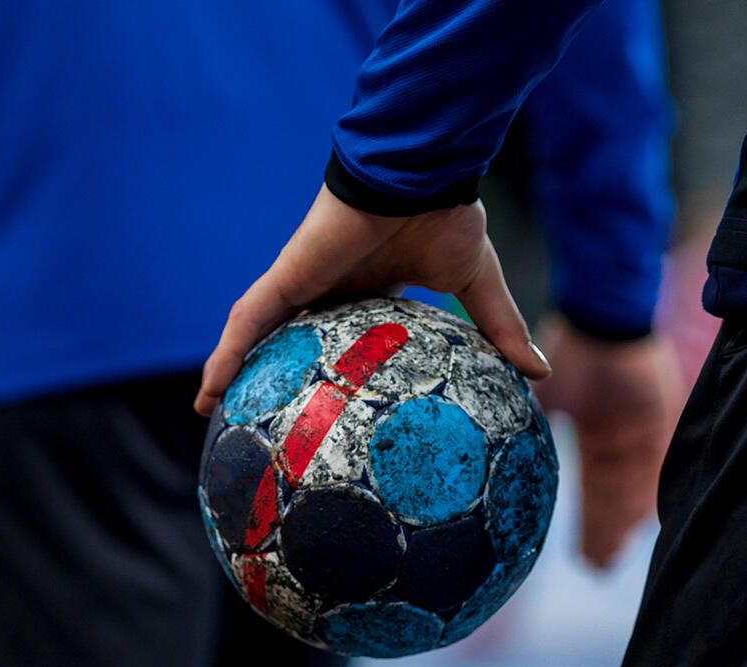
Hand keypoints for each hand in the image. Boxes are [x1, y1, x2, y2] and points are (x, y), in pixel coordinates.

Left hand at [195, 185, 550, 414]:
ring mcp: (303, 282)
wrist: (421, 170)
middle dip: (269, 373)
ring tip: (208, 409)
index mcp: (366, 291)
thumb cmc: (446, 215)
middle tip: (254, 415)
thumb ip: (497, 329)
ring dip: (232, 369)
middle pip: (288, 339)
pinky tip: (210, 390)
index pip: (335, 337)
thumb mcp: (474, 286)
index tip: (319, 403)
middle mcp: (327, 287)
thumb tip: (539, 373)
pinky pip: (247, 319)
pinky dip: (227, 353)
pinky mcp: (286, 275)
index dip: (325, 368)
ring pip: (257, 334)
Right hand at [533, 318, 682, 569]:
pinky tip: (643, 523)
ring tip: (612, 555)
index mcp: (592, 432)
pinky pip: (657, 466)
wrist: (601, 323)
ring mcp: (641, 433)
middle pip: (609, 495)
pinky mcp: (661, 422)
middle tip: (595, 567)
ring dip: (622, 521)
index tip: (575, 550)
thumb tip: (491, 455)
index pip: (587, 485)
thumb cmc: (569, 353)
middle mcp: (618, 440)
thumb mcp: (542, 396)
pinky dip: (650, 494)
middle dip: (602, 530)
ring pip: (632, 488)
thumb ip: (527, 425)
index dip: (583, 518)